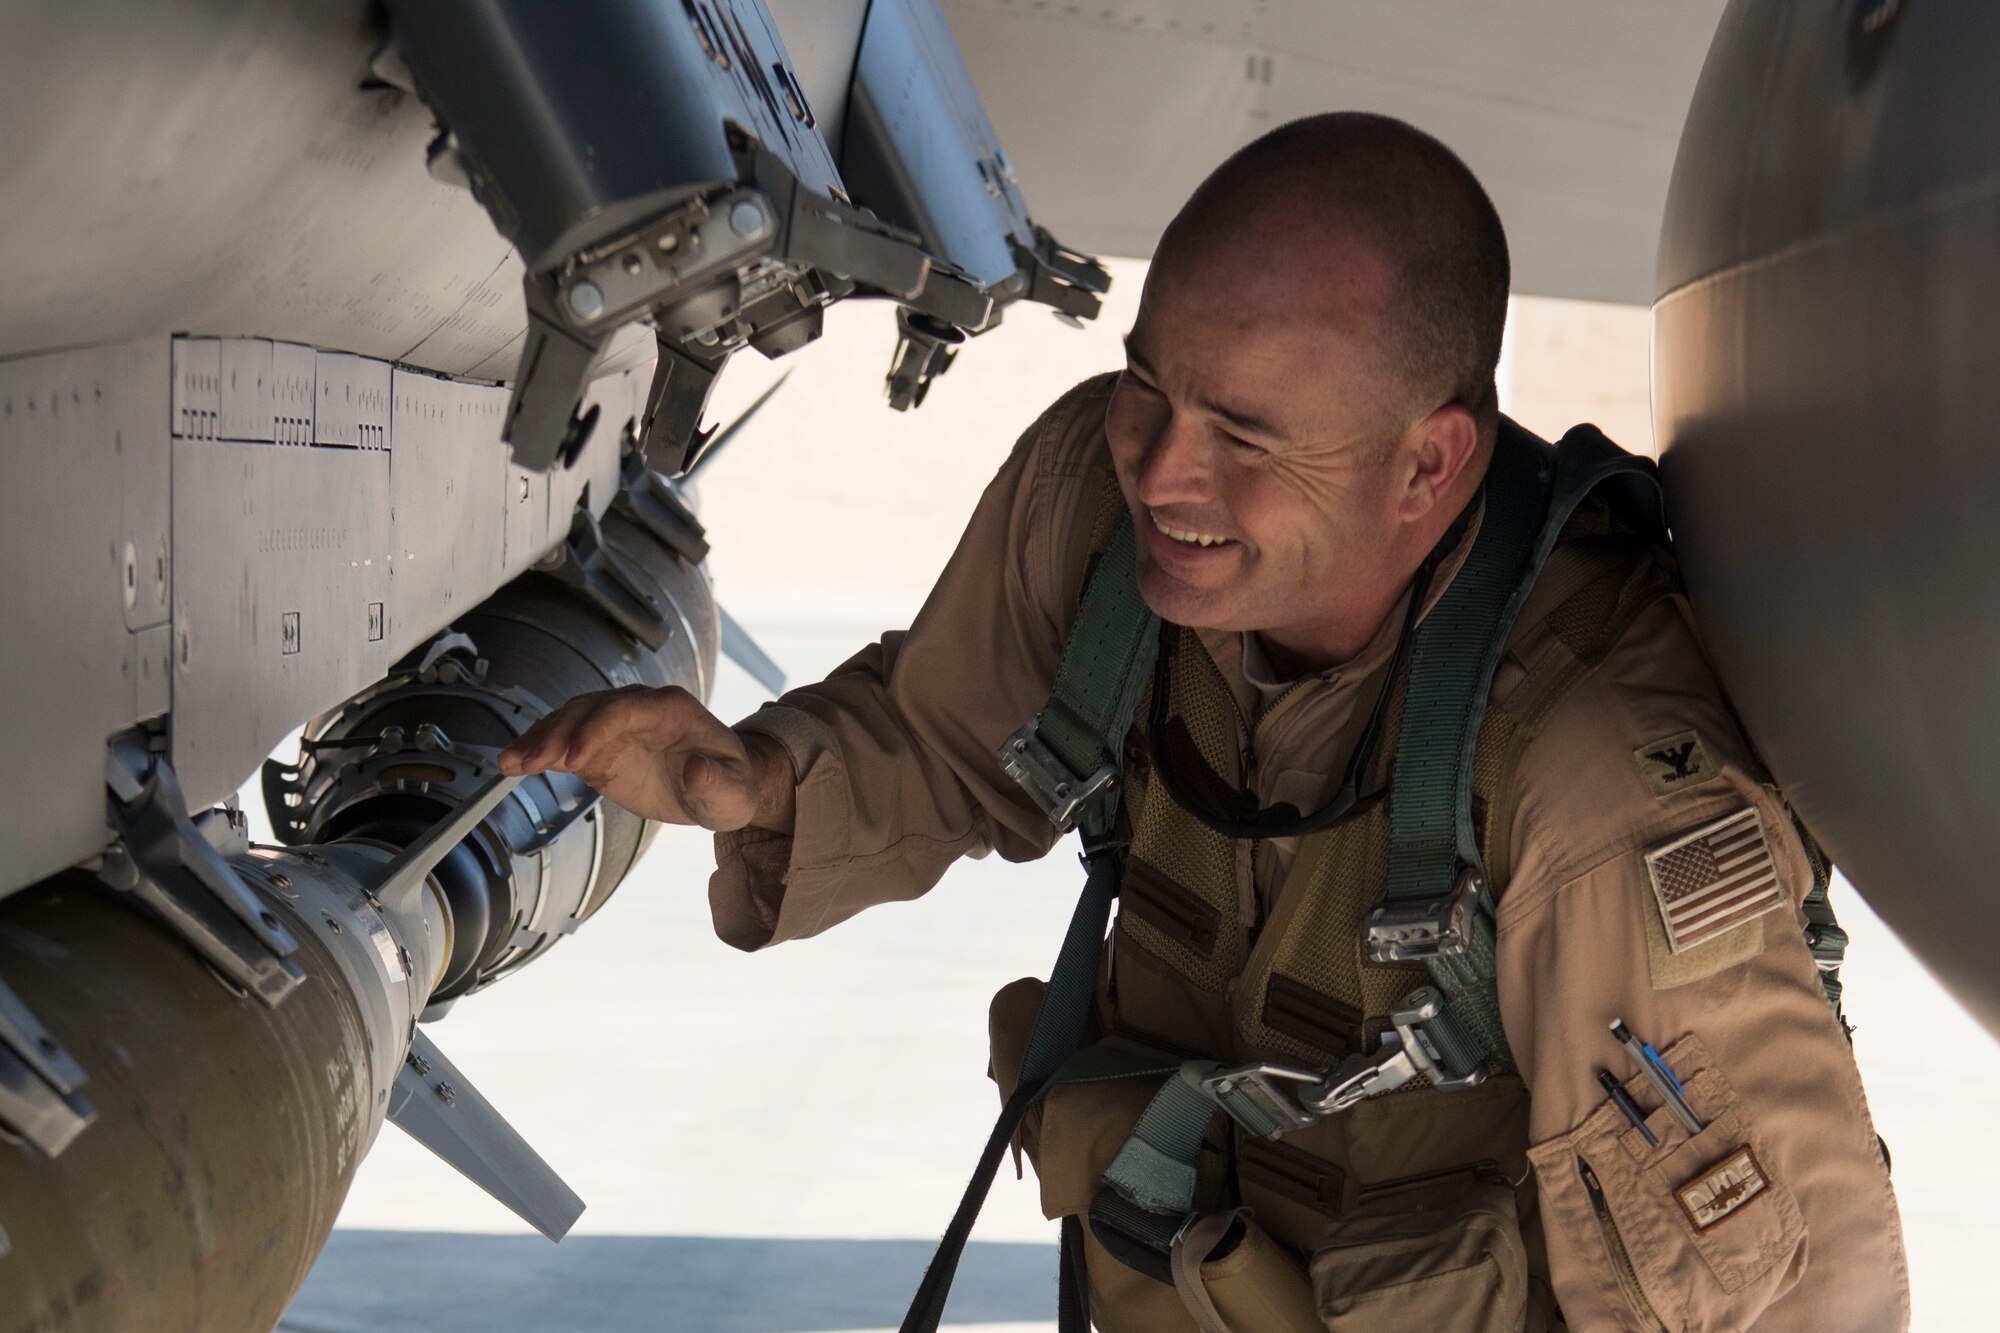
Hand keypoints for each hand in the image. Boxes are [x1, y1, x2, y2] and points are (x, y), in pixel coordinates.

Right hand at [496, 686, 793, 831]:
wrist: (721, 788)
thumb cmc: (732, 785)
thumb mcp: (733, 791)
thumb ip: (716, 782)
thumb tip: (694, 768)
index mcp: (672, 708)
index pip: (625, 708)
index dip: (596, 728)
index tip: (574, 758)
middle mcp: (639, 708)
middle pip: (589, 710)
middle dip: (558, 733)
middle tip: (530, 762)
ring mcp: (615, 725)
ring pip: (570, 721)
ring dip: (540, 740)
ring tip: (510, 763)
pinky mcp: (599, 747)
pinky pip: (564, 743)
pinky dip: (539, 752)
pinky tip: (512, 765)